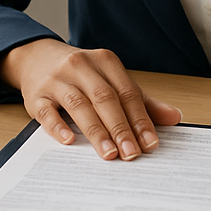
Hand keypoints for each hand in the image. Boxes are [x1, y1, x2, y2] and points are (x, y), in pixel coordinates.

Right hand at [0, 38, 181, 159]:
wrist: (36, 56)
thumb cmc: (80, 73)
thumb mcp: (110, 78)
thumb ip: (139, 100)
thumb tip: (174, 118)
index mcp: (104, 61)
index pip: (127, 92)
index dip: (140, 118)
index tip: (150, 143)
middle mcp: (81, 66)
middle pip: (104, 98)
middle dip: (120, 127)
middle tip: (131, 153)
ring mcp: (57, 80)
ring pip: (79, 104)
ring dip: (95, 131)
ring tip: (109, 153)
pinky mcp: (36, 95)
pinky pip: (46, 111)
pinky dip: (58, 126)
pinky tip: (69, 140)